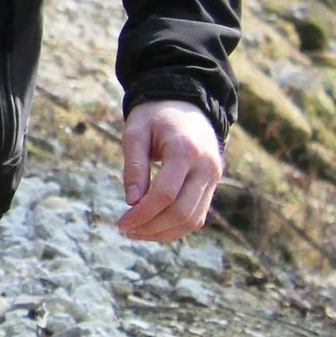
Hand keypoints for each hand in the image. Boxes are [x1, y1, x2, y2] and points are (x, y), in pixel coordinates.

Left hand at [118, 100, 223, 241]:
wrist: (186, 103)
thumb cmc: (154, 116)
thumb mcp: (135, 132)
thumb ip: (134, 166)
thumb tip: (131, 202)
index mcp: (186, 151)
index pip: (165, 194)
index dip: (142, 214)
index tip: (121, 223)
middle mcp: (206, 167)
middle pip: (182, 212)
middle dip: (151, 227)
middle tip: (125, 229)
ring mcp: (214, 177)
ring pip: (192, 219)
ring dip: (163, 232)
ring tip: (136, 231)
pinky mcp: (213, 184)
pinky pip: (197, 215)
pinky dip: (176, 227)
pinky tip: (152, 227)